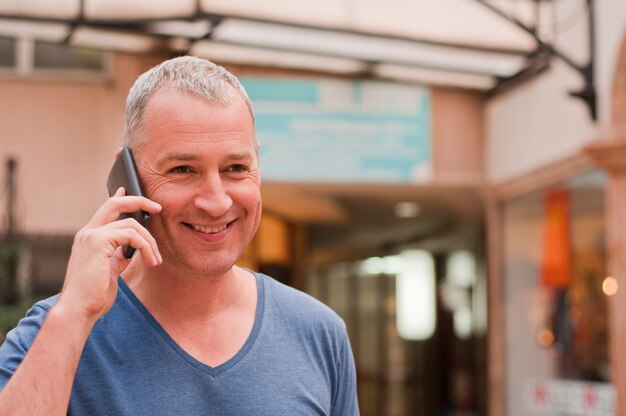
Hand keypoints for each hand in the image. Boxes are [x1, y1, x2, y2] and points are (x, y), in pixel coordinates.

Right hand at [58, 187, 161, 322]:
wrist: (78, 310)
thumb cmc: (93, 296)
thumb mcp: (109, 272)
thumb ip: (118, 257)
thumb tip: (131, 251)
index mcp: (89, 238)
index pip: (105, 210)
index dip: (119, 198)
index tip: (127, 188)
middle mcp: (87, 233)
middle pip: (115, 203)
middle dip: (139, 201)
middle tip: (158, 208)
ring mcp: (91, 236)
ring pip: (131, 224)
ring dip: (150, 242)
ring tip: (156, 259)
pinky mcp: (97, 242)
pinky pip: (132, 235)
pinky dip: (146, 247)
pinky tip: (151, 260)